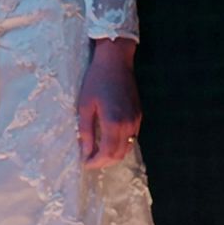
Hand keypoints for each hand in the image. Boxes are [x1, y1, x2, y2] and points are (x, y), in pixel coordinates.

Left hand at [77, 38, 141, 168]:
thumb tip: (85, 152)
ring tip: (98, 152)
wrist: (116, 61)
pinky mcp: (139, 115)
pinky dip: (121, 144)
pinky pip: (132, 137)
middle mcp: (128, 125)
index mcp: (113, 123)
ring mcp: (136, 120)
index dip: (96, 162)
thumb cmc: (96, 80)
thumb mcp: (85, 105)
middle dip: (104, 162)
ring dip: (113, 154)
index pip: (107, 153)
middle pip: (119, 154)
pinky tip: (109, 140)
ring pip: (127, 148)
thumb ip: (86, 131)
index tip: (85, 163)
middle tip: (90, 160)